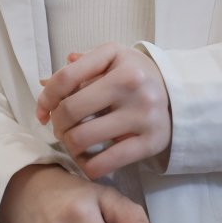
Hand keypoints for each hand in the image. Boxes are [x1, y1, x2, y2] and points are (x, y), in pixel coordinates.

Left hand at [36, 43, 171, 179]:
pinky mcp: (150, 142)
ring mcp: (143, 114)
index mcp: (118, 57)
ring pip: (82, 139)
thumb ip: (79, 69)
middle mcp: (132, 83)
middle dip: (57, 124)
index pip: (66, 77)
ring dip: (70, 145)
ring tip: (74, 143)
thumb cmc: (135, 77)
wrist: (179, 97)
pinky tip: (89, 158)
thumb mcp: (111, 60)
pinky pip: (104, 163)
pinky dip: (88, 165)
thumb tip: (43, 84)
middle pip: (71, 110)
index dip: (45, 98)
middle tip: (62, 128)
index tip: (42, 112)